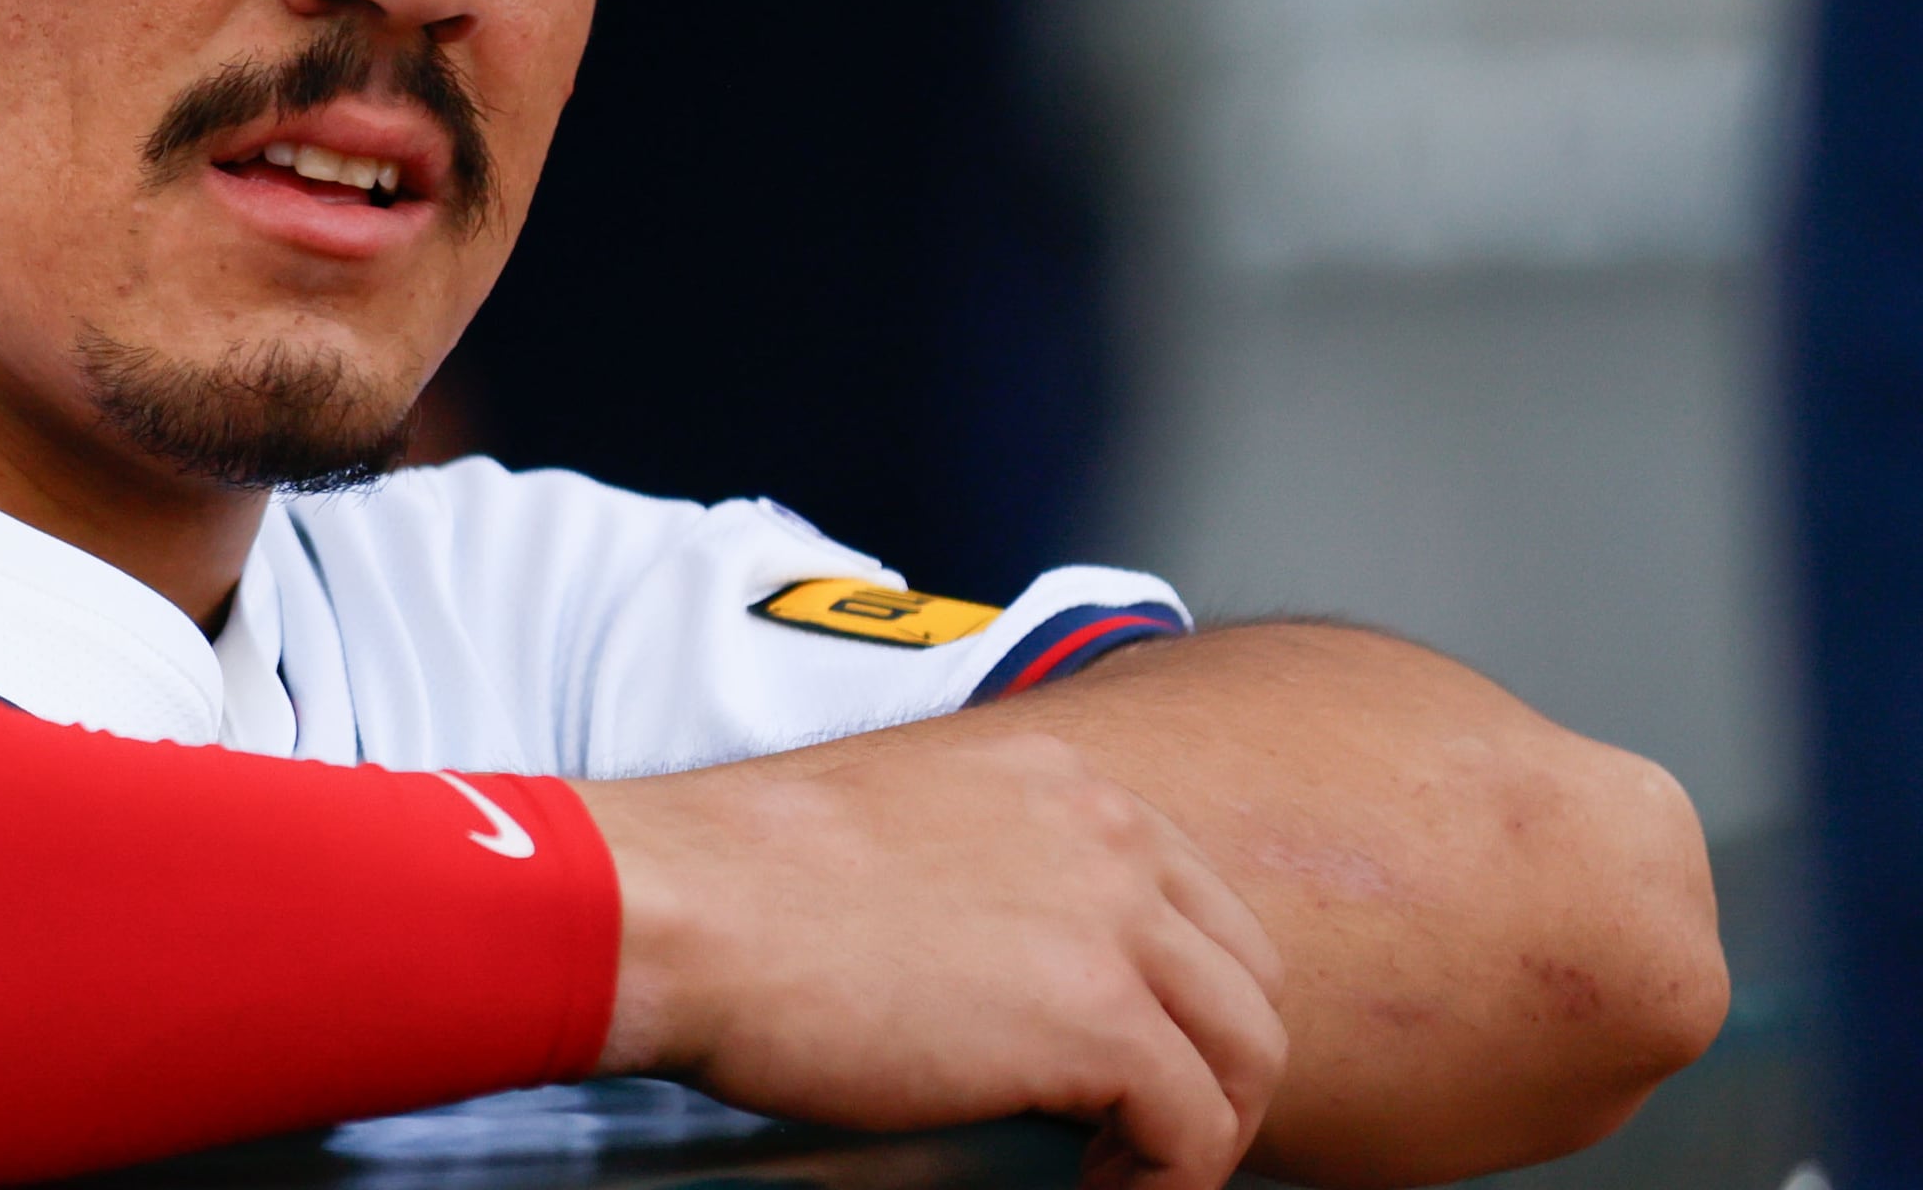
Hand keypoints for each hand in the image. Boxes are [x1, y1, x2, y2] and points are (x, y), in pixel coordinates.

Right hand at [569, 726, 1288, 1189]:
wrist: (679, 905)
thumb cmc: (732, 881)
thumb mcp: (886, 829)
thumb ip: (973, 871)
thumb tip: (994, 972)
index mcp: (1054, 780)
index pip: (1191, 896)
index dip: (1174, 997)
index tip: (1123, 1060)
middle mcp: (1105, 832)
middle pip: (1245, 973)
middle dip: (1213, 1064)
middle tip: (1136, 1130)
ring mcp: (1111, 922)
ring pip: (1249, 1053)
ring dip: (1203, 1131)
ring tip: (1121, 1172)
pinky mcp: (1097, 1019)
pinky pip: (1200, 1131)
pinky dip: (1165, 1183)